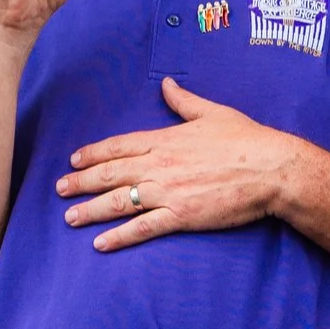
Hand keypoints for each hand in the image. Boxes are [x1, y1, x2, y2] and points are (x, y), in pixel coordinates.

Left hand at [56, 77, 303, 250]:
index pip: (118, 146)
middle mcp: (159, 165)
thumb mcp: (212, 113)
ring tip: (70, 217)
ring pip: (119, 202)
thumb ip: (183, 101)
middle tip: (59, 190)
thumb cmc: (246, 139)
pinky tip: (100, 243)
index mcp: (165, 139)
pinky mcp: (181, 216)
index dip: (93, 153)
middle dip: (81, 182)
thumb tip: (167, 84)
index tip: (74, 160)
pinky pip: (142, 228)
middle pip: (110, 174)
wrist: (270, 169)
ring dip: (90, 210)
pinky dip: (119, 237)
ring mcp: (168, 192)